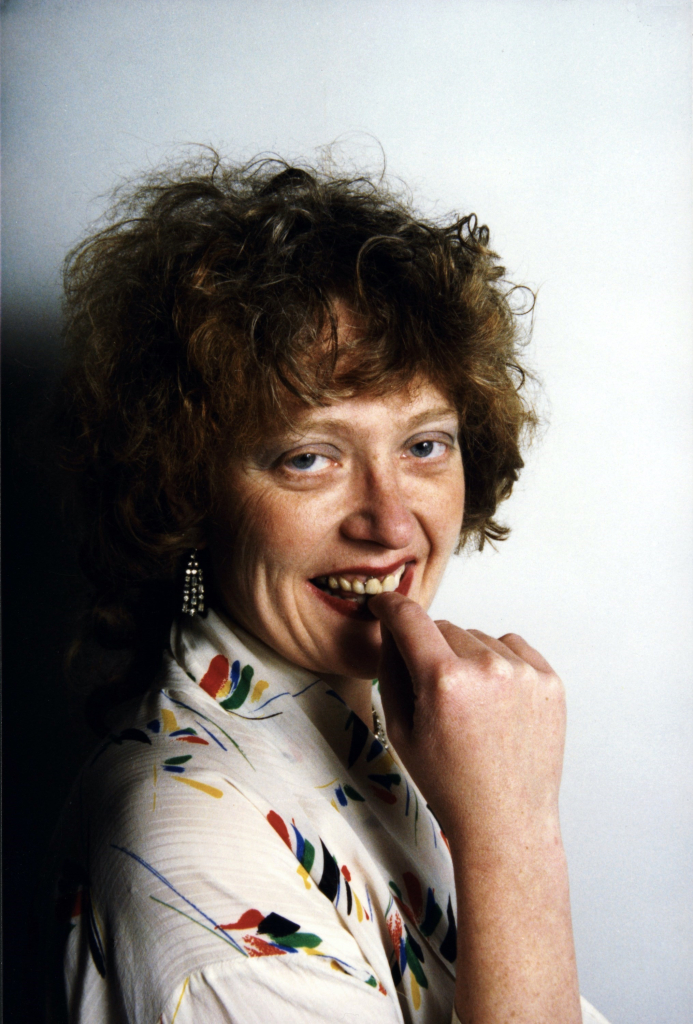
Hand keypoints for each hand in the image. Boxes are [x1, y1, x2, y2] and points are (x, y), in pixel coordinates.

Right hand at [369, 592, 565, 854]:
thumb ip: (391, 671)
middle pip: (444, 628)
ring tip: (469, 706)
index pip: (410, 618)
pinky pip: (512, 647)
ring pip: (478, 637)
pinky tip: (493, 700)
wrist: (506, 821)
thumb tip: (391, 631)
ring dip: (466, 656)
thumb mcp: (400, 730)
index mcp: (444, 681)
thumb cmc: (449, 784)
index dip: (390, 606)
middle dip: (430, 648)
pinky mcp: (550, 680)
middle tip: (432, 692)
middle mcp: (487, 668)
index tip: (383, 604)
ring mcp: (524, 673)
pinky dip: (497, 662)